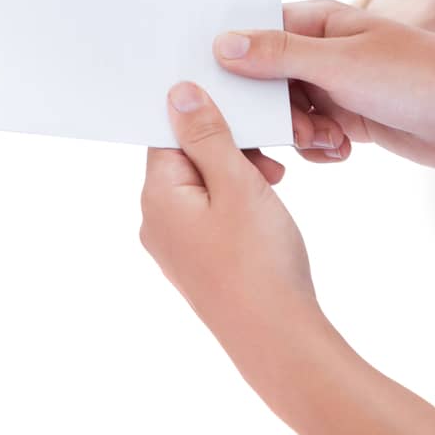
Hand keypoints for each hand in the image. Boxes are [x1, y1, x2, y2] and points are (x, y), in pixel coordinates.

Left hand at [140, 82, 317, 340]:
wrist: (278, 339)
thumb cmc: (258, 262)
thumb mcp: (236, 183)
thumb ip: (208, 136)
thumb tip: (179, 96)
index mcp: (156, 197)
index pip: (168, 136)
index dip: (206, 121)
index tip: (241, 119)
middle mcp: (156, 222)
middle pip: (185, 160)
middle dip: (228, 150)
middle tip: (268, 160)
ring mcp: (175, 248)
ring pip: (203, 189)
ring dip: (238, 176)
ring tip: (273, 185)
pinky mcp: (198, 265)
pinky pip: (211, 217)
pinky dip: (237, 205)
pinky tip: (265, 212)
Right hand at [213, 0, 434, 171]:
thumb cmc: (421, 76)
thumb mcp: (340, 64)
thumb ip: (278, 55)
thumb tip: (221, 43)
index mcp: (316, 21)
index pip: (251, 35)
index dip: (232, 63)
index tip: (220, 93)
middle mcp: (321, 50)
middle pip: (264, 80)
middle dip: (270, 111)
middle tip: (296, 129)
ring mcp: (337, 85)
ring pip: (286, 112)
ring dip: (298, 133)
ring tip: (330, 139)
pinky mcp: (352, 117)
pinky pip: (313, 135)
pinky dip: (319, 148)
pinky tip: (343, 150)